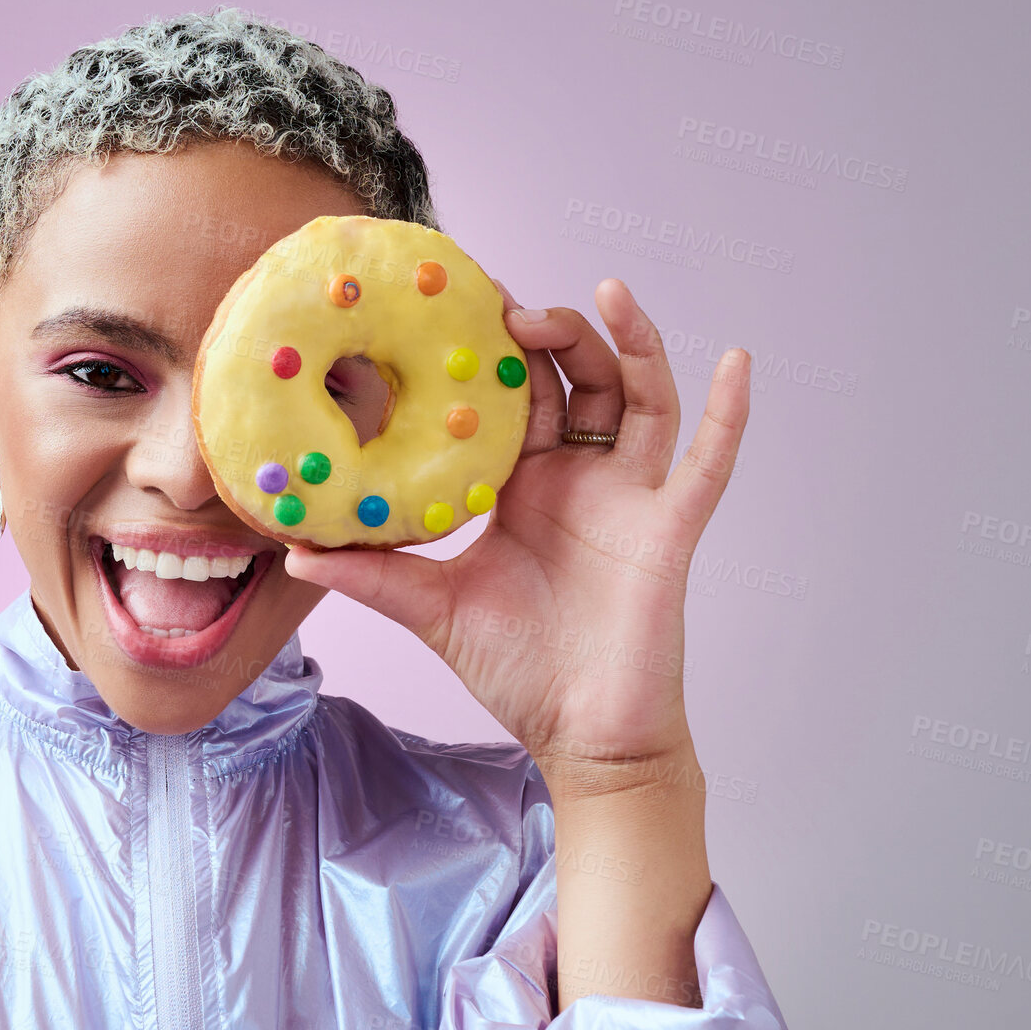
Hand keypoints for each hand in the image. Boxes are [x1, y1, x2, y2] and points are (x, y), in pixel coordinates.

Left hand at [283, 278, 749, 784]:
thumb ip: (370, 574)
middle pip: (576, 380)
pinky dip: (729, 414)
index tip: (462, 302)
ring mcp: (629, 498)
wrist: (578, 734)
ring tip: (605, 295)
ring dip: (630, 343)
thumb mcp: (430, 608)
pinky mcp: (669, 527)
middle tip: (509, 305)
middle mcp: (579, 479)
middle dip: (550, 333)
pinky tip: (738, 362)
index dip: (494, 350)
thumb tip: (293, 548)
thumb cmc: (515, 669)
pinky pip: (708, 463)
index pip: (514, 397)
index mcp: (523, 486)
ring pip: (640, 398)